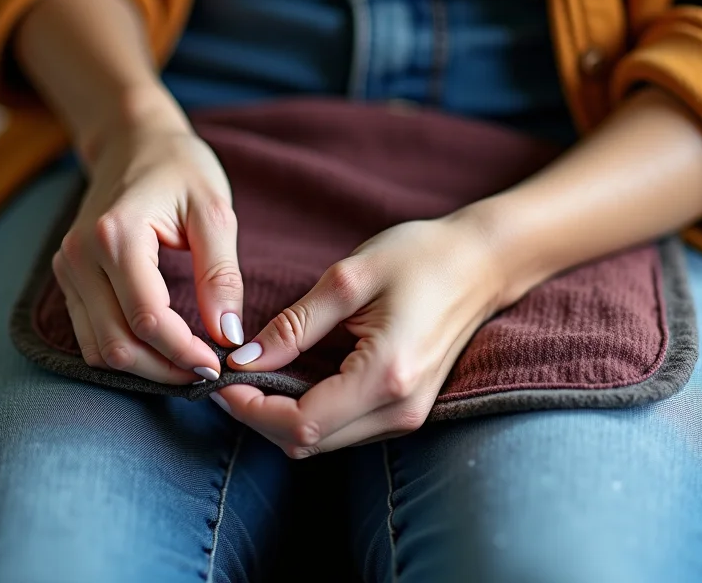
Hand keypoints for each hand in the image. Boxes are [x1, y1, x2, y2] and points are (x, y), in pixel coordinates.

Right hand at [52, 104, 245, 384]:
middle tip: (208, 372)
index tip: (220, 363)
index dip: (184, 352)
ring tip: (189, 365)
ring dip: (145, 369)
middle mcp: (80, 256)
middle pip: (118, 343)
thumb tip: (227, 335)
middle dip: (166, 369)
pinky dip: (126, 354)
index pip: (147, 318)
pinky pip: (90, 336)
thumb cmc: (180, 169)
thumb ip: (220, 275)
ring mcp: (67, 269)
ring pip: (99, 349)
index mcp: (116, 235)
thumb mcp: (214, 212)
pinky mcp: (68, 279)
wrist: (133, 141)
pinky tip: (162, 352)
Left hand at [211, 215, 508, 457]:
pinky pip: (342, 430)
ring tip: (253, 375)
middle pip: (306, 443)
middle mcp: (399, 409)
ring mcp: (406, 416)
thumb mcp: (348, 279)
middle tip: (229, 375)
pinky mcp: (406, 411)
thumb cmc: (420, 257)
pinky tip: (289, 379)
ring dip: (280, 418)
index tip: (220, 378)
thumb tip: (241, 361)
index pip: (300, 423)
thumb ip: (293, 326)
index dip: (250, 410)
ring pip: (321, 443)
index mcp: (386, 376)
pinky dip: (306, 414)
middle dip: (258, 417)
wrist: (481, 263)